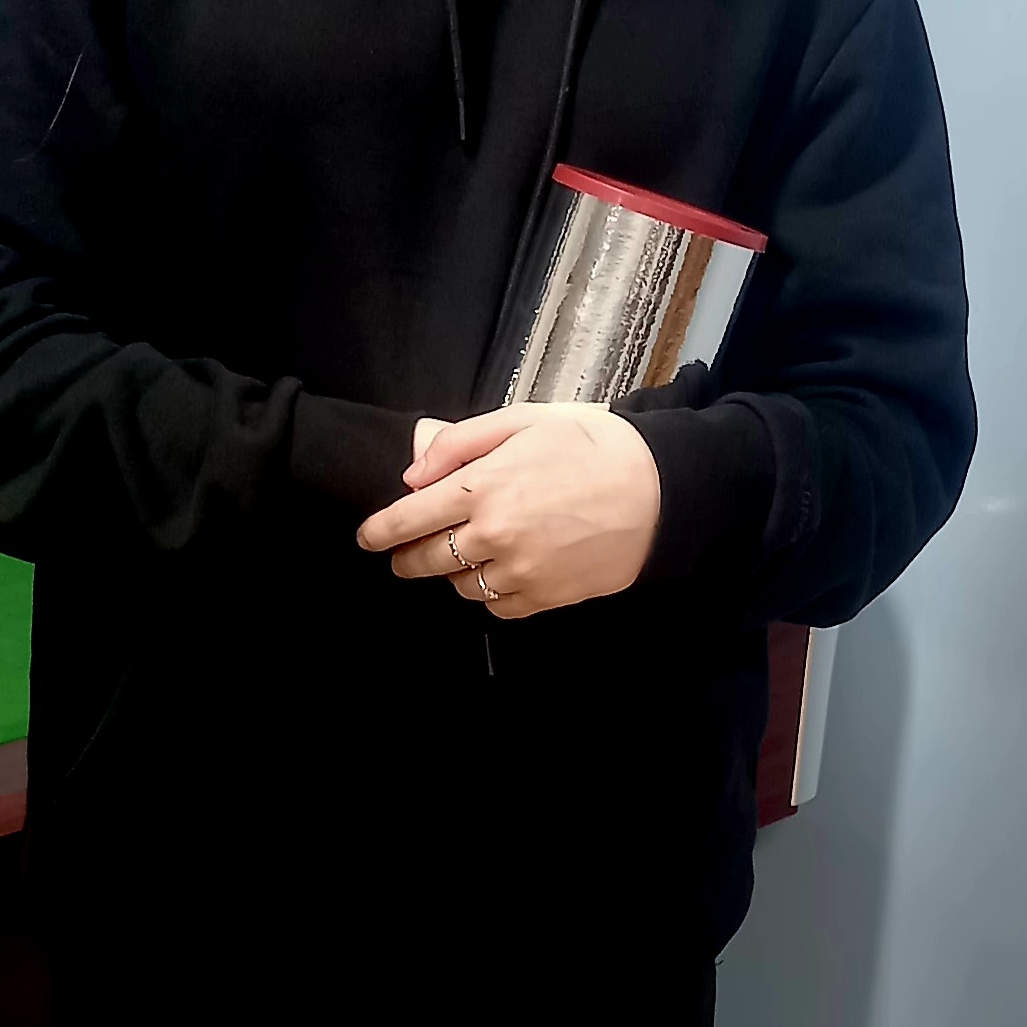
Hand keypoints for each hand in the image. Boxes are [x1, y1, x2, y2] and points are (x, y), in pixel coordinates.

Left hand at [357, 404, 661, 617]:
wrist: (659, 491)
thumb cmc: (592, 446)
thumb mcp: (523, 421)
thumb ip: (459, 442)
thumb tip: (412, 474)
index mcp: (482, 485)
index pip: (407, 518)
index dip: (378, 532)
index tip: (367, 538)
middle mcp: (493, 533)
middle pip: (424, 561)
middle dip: (407, 557)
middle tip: (407, 552)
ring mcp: (518, 570)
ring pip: (459, 586)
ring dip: (454, 572)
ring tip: (472, 551)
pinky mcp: (544, 597)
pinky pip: (496, 605)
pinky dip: (491, 592)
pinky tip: (505, 570)